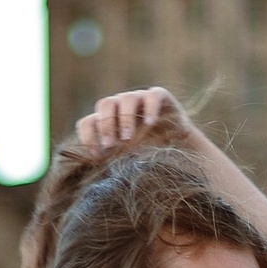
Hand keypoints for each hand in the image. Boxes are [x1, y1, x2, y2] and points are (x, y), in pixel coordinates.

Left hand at [75, 85, 196, 154]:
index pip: (89, 122)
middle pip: (105, 104)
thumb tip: (97, 171)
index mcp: (107, 120)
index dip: (88, 137)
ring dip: (125, 119)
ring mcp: (140, 98)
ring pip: (126, 98)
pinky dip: (150, 108)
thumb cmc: (148, 154)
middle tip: (110, 146)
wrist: (179, 145)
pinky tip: (150, 124)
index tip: (95, 156)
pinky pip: (152, 96)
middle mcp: (120, 106)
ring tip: (128, 138)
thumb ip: (113, 160)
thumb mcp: (127, 158)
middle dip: (106, 126)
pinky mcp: (159, 96)